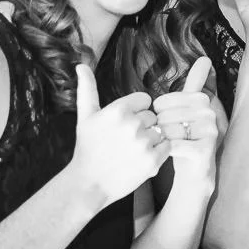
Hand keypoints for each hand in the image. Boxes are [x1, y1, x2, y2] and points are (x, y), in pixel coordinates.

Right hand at [68, 63, 168, 207]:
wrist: (89, 184)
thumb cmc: (87, 148)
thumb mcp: (85, 117)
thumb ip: (87, 88)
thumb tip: (81, 64)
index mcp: (118, 110)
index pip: (145, 100)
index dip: (136, 111)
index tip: (122, 125)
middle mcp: (132, 124)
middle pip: (153, 116)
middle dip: (143, 126)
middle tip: (125, 141)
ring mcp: (144, 143)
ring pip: (161, 131)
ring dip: (151, 140)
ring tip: (132, 151)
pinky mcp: (153, 161)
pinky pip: (167, 147)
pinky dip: (158, 152)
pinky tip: (141, 158)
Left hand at [154, 58, 219, 192]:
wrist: (195, 172)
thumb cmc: (187, 138)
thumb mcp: (189, 109)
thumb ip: (196, 83)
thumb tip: (205, 58)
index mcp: (203, 100)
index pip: (165, 101)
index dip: (159, 113)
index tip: (167, 120)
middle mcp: (210, 113)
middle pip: (167, 115)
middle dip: (161, 127)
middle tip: (168, 135)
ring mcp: (210, 132)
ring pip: (171, 130)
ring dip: (164, 139)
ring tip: (169, 144)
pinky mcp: (205, 150)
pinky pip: (176, 145)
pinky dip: (168, 150)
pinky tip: (171, 153)